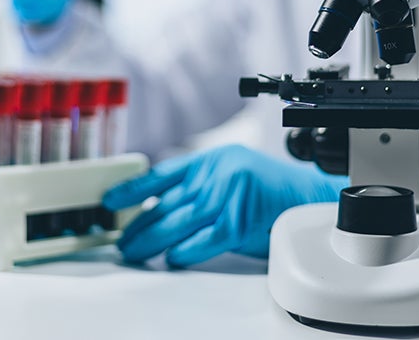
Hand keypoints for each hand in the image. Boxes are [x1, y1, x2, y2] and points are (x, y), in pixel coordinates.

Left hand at [102, 144, 347, 266]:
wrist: (308, 197)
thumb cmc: (270, 189)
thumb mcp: (229, 174)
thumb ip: (199, 186)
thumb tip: (161, 208)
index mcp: (209, 161)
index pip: (160, 175)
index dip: (131, 188)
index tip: (110, 200)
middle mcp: (214, 176)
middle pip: (164, 204)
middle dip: (138, 225)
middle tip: (122, 240)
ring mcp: (226, 197)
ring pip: (176, 223)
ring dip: (151, 240)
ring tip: (134, 251)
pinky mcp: (237, 223)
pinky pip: (202, 241)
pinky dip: (184, 251)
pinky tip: (172, 258)